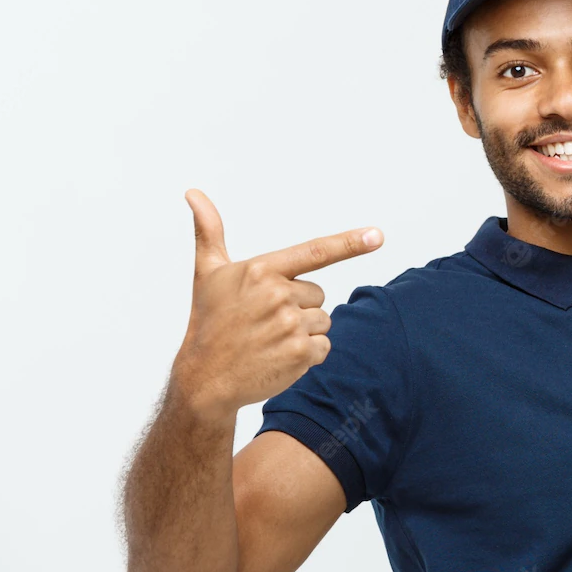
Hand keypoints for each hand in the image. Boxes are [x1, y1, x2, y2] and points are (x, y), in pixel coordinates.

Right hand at [172, 188, 383, 419]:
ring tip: (269, 340)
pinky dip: (307, 355)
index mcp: (260, 270)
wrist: (204, 378)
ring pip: (322, 321)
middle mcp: (277, 294)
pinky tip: (278, 358)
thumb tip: (193, 193)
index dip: (349, 243)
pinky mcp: (299, 353)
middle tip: (264, 321)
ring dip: (303, 332)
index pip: (315, 252)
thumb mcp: (208, 273)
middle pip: (318, 295)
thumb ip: (209, 230)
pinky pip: (324, 347)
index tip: (377, 236)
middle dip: (298, 307)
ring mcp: (290, 325)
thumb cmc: (209, 321)